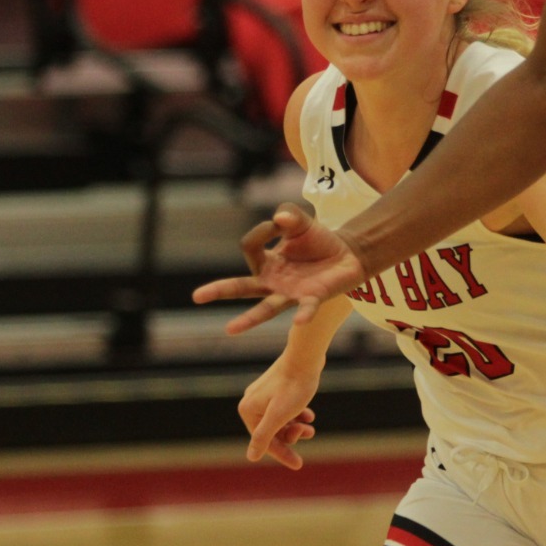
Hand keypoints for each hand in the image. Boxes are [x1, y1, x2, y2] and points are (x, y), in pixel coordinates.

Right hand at [194, 204, 369, 333]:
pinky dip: (303, 314)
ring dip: (249, 319)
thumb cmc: (319, 240)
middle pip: (241, 287)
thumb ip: (290, 215)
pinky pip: (306, 308)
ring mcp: (290, 293)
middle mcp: (273, 281)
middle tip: (196, 297)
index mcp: (266, 262)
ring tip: (230, 329)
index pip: (250, 248)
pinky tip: (300, 321)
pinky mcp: (312, 298)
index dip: (261, 231)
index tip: (280, 223)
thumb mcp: (302, 222)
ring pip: (265, 309)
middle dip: (219, 291)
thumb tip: (279, 219)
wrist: (349, 254)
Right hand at [238, 358, 320, 469]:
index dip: (282, 454)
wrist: (306, 356)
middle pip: (271, 431)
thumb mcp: (279, 415)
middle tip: (309, 432)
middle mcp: (251, 402)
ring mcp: (263, 394)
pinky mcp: (276, 388)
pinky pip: (284, 408)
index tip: (299, 464)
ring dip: (295, 426)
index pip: (264, 441)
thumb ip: (264, 436)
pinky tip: (309, 414)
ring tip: (310, 426)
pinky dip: (296, 414)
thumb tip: (251, 457)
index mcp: (248, 410)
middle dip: (290, 436)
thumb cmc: (294, 386)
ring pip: (279, 420)